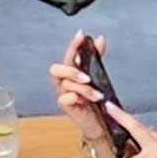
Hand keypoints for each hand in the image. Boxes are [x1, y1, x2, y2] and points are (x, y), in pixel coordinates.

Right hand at [49, 30, 111, 148]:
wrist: (100, 122)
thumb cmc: (95, 99)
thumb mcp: (97, 76)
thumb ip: (96, 58)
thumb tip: (99, 39)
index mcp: (70, 72)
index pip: (69, 55)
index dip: (73, 45)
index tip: (81, 34)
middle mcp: (64, 82)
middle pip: (57, 69)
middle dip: (72, 71)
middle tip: (87, 78)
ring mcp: (63, 94)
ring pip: (67, 84)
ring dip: (84, 88)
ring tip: (98, 95)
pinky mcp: (66, 107)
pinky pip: (64, 98)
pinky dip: (74, 97)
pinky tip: (83, 101)